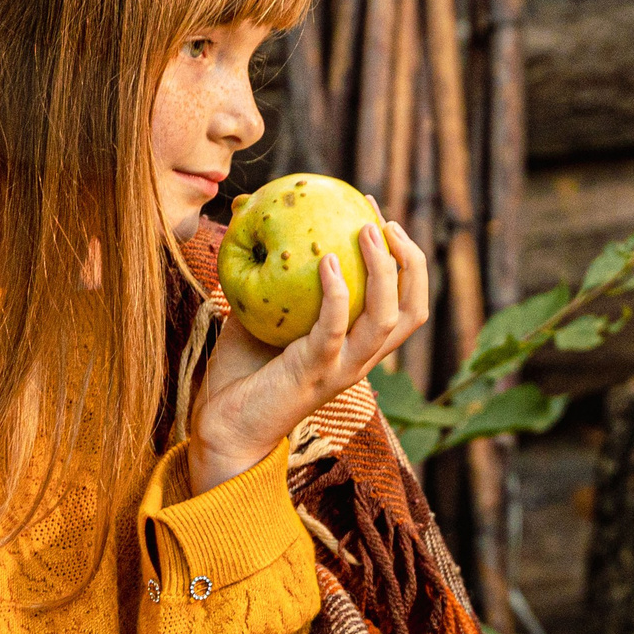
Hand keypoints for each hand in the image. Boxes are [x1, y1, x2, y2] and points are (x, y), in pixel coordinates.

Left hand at [190, 216, 429, 491]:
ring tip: (368, 229)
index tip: (379, 215)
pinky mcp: (313, 374)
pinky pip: (334, 329)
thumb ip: (271, 272)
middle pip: (412, 312)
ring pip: (385, 320)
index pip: (403, 303)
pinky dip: (337, 294)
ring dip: (383, 271)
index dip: (405, 260)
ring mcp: (341, 369)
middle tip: (387, 221)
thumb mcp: (262, 311)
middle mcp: (360, 359)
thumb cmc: (241, 370)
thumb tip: (251, 208)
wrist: (222, 425)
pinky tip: (328, 261)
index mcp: (358, 346)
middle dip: (411, 262)